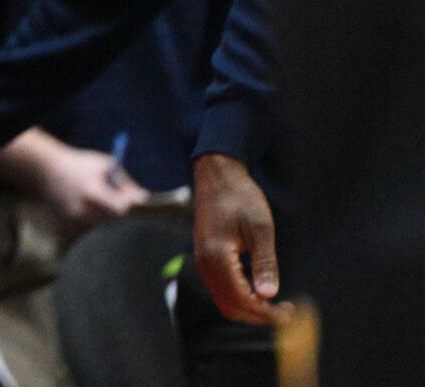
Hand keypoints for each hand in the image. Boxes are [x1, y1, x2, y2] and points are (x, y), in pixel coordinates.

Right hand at [33, 143, 148, 231]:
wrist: (47, 170)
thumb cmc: (80, 165)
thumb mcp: (104, 164)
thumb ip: (124, 181)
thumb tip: (144, 198)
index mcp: (91, 191)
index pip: (119, 209)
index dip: (127, 203)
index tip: (130, 196)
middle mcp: (81, 209)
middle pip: (112, 218)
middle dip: (118, 208)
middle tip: (115, 197)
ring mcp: (73, 219)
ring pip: (102, 224)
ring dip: (106, 215)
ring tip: (98, 199)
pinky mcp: (68, 224)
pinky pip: (89, 227)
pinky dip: (93, 219)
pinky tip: (87, 205)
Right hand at [193, 153, 293, 325]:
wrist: (216, 177)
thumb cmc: (240, 198)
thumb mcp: (260, 228)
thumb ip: (264, 262)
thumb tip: (270, 294)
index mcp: (217, 257)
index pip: (242, 299)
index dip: (266, 312)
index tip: (290, 312)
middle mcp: (205, 264)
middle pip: (230, 307)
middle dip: (258, 316)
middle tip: (286, 311)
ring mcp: (202, 262)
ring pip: (224, 301)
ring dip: (249, 309)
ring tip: (275, 303)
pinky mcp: (204, 259)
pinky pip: (220, 290)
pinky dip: (239, 298)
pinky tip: (258, 290)